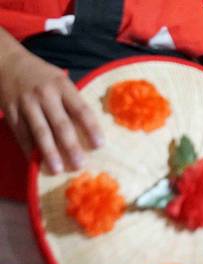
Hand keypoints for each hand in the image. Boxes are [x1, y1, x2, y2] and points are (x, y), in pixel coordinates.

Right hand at [0, 49, 102, 173]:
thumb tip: (90, 129)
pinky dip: (29, 149)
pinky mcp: (11, 111)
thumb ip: (72, 102)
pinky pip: (21, 133)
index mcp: (62, 86)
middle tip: (80, 165)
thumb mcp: (60, 81)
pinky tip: (36, 162)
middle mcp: (45, 95)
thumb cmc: (42, 76)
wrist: (6, 62)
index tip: (99, 145)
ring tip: (58, 169)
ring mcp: (26, 103)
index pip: (81, 110)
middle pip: (61, 124)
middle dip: (71, 146)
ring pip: (40, 132)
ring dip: (49, 152)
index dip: (91, 128)